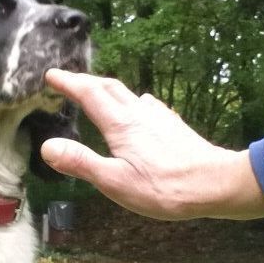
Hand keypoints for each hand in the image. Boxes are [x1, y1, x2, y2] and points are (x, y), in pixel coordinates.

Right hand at [41, 70, 263, 221]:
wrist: (215, 184)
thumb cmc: (165, 188)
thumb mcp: (115, 182)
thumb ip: (81, 163)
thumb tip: (47, 147)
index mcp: (121, 125)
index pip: (89, 94)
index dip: (68, 83)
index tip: (51, 75)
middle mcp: (140, 114)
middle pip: (109, 87)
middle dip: (86, 81)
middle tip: (68, 80)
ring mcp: (160, 118)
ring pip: (128, 94)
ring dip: (107, 89)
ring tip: (97, 93)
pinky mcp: (174, 126)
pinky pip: (146, 105)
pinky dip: (131, 102)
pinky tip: (138, 110)